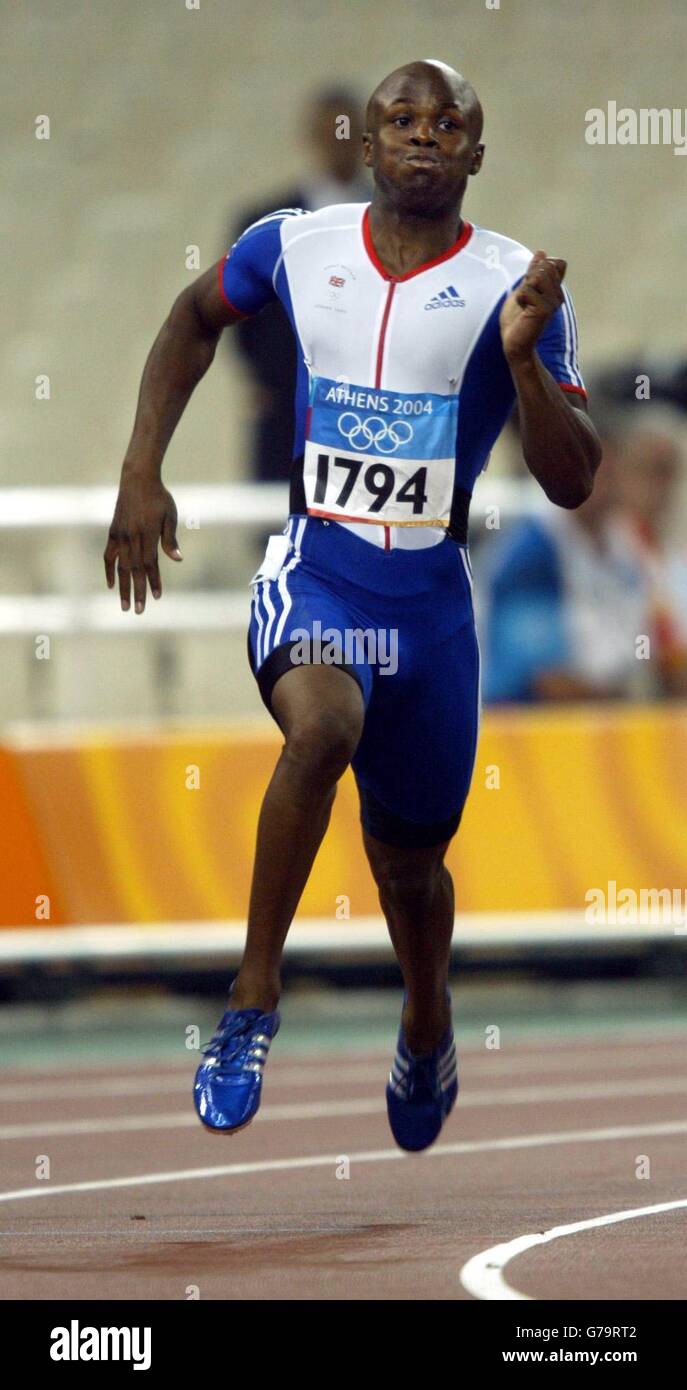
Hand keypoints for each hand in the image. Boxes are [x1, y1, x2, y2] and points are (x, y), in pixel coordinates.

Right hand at [104, 471, 180, 612]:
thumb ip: (170, 539)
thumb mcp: (170, 516)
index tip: (157, 597)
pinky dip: (109, 571)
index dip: (153, 581)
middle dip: (136, 592)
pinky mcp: (113, 532)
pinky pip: (108, 556)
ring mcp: (120, 535)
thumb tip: (177, 559)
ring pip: (121, 567)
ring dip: (123, 587)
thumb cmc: (159, 497)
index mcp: (147, 533)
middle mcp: (131, 536)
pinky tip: (111, 585)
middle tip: (138, 611)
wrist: (138, 478)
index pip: (150, 563)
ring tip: (124, 606)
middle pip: (134, 570)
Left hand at [500, 251, 565, 364]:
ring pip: (539, 275)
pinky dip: (520, 297)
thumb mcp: (524, 289)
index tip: (530, 284)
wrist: (514, 343)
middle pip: (547, 266)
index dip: (541, 267)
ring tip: (524, 303)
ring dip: (525, 287)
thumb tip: (542, 252)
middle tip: (525, 297)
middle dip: (530, 276)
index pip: (557, 264)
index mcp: (554, 290)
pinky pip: (528, 289)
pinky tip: (522, 309)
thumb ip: (533, 272)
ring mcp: (553, 302)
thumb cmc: (517, 320)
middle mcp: (557, 295)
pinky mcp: (545, 310)